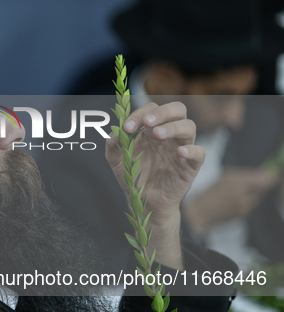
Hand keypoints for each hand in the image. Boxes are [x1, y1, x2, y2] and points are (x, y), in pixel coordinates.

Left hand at [106, 101, 204, 224]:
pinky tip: (179, 152)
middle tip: (148, 122)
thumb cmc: (133, 177)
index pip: (151, 110)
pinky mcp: (190, 166)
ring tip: (158, 134)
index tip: (127, 127)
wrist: (143, 202)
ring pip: (189, 126)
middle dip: (163, 112)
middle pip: (177, 110)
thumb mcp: (117, 162)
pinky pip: (199, 153)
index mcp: (151, 130)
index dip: (140, 114)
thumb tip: (114, 134)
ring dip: (173, 127)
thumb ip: (113, 146)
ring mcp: (181, 148)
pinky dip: (192, 150)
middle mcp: (168, 135)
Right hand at [183, 167, 279, 234]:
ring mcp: (246, 207)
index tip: (276, 172)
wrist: (202, 212)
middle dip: (263, 183)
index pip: (266, 180)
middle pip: (264, 189)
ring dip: (257, 192)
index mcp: (239, 184)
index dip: (273, 176)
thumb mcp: (226, 177)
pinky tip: (240, 198)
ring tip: (244, 188)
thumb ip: (245, 174)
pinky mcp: (244, 215)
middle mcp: (245, 197)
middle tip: (259, 178)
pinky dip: (250, 200)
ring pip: (259, 197)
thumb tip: (264, 172)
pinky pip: (253, 204)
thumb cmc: (211, 192)